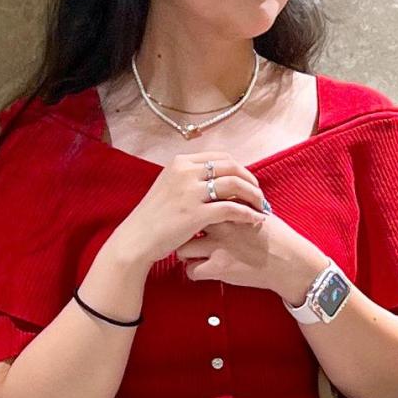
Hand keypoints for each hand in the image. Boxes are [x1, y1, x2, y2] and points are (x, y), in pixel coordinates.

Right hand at [111, 148, 268, 270]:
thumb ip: (187, 179)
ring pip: (234, 185)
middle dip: (250, 180)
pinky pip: (231, 208)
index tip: (247, 182)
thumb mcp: (167, 188)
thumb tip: (210, 177)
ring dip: (253, 195)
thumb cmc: (152, 219)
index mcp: (180, 162)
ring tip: (261, 208)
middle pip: (231, 167)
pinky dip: (247, 213)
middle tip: (259, 195)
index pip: (220, 157)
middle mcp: (186, 172)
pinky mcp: (196, 213)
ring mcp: (191, 192)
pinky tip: (255, 220)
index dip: (239, 169)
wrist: (136, 239)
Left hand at [177, 206, 324, 300]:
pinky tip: (202, 270)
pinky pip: (191, 271)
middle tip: (186, 236)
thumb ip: (237, 203)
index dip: (192, 209)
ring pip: (183, 247)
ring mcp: (218, 246)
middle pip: (185, 222)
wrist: (290, 261)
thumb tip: (223, 198)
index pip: (199, 201)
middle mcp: (221, 223)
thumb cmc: (277, 237)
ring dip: (185, 252)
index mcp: (230, 206)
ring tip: (194, 255)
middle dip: (183, 230)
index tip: (192, 216)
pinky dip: (193, 272)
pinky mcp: (219, 267)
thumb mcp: (258, 211)